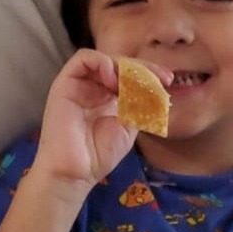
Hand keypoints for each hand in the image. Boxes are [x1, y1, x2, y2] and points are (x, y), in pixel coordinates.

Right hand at [30, 49, 171, 187]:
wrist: (76, 172)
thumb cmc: (99, 154)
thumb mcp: (130, 126)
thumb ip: (140, 104)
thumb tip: (155, 87)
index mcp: (108, 96)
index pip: (130, 74)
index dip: (149, 73)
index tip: (167, 81)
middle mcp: (93, 87)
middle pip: (119, 63)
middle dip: (143, 67)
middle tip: (160, 78)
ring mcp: (79, 84)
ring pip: (104, 59)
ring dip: (123, 66)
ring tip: (134, 83)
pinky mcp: (65, 83)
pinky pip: (83, 59)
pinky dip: (102, 62)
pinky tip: (113, 79)